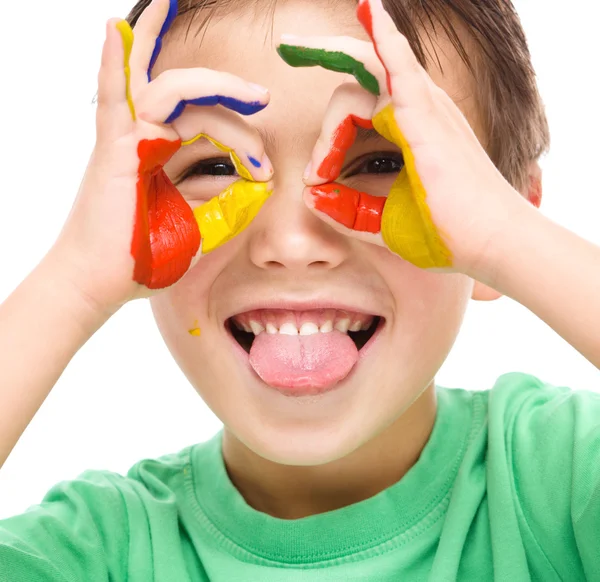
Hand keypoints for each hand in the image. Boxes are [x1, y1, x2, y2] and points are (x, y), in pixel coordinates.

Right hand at [53, 0, 272, 313]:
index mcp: (167, 155)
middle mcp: (147, 139)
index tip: (264, 170)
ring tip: (253, 96)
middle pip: (193, 98)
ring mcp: (128, 139)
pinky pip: (113, 98)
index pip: (205, 122)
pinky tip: (117, 29)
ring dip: (214, 87)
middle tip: (263, 99)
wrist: (103, 284)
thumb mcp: (200, 226)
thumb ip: (227, 203)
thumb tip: (262, 184)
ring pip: (173, 93)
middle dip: (231, 95)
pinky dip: (115, 62)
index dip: (242, 137)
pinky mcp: (114, 149)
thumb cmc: (146, 257)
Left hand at [278, 0, 526, 275]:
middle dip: (322, 55)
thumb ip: (347, 209)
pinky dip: (385, 38)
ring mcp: (425, 108)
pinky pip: (400, 67)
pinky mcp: (426, 118)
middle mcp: (418, 109)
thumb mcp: (382, 222)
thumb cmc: (445, 233)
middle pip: (358, 76)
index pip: (356, 105)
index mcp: (410, 127)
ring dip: (327, 65)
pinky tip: (368, 8)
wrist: (490, 246)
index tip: (315, 176)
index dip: (328, 135)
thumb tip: (311, 196)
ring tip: (291, 48)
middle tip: (287, 48)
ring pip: (362, 76)